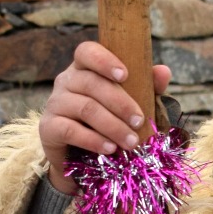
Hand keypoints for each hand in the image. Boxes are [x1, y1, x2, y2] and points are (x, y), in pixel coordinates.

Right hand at [39, 42, 170, 192]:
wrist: (81, 161)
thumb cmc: (109, 126)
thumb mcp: (130, 106)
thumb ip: (146, 88)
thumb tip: (164, 71)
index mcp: (85, 69)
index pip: (87, 52)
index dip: (104, 60)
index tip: (125, 75)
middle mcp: (66, 81)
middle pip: (91, 83)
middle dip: (120, 103)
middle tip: (139, 121)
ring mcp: (55, 104)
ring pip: (85, 108)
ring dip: (112, 126)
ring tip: (131, 142)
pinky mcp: (48, 128)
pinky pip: (70, 130)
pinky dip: (93, 140)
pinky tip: (110, 149)